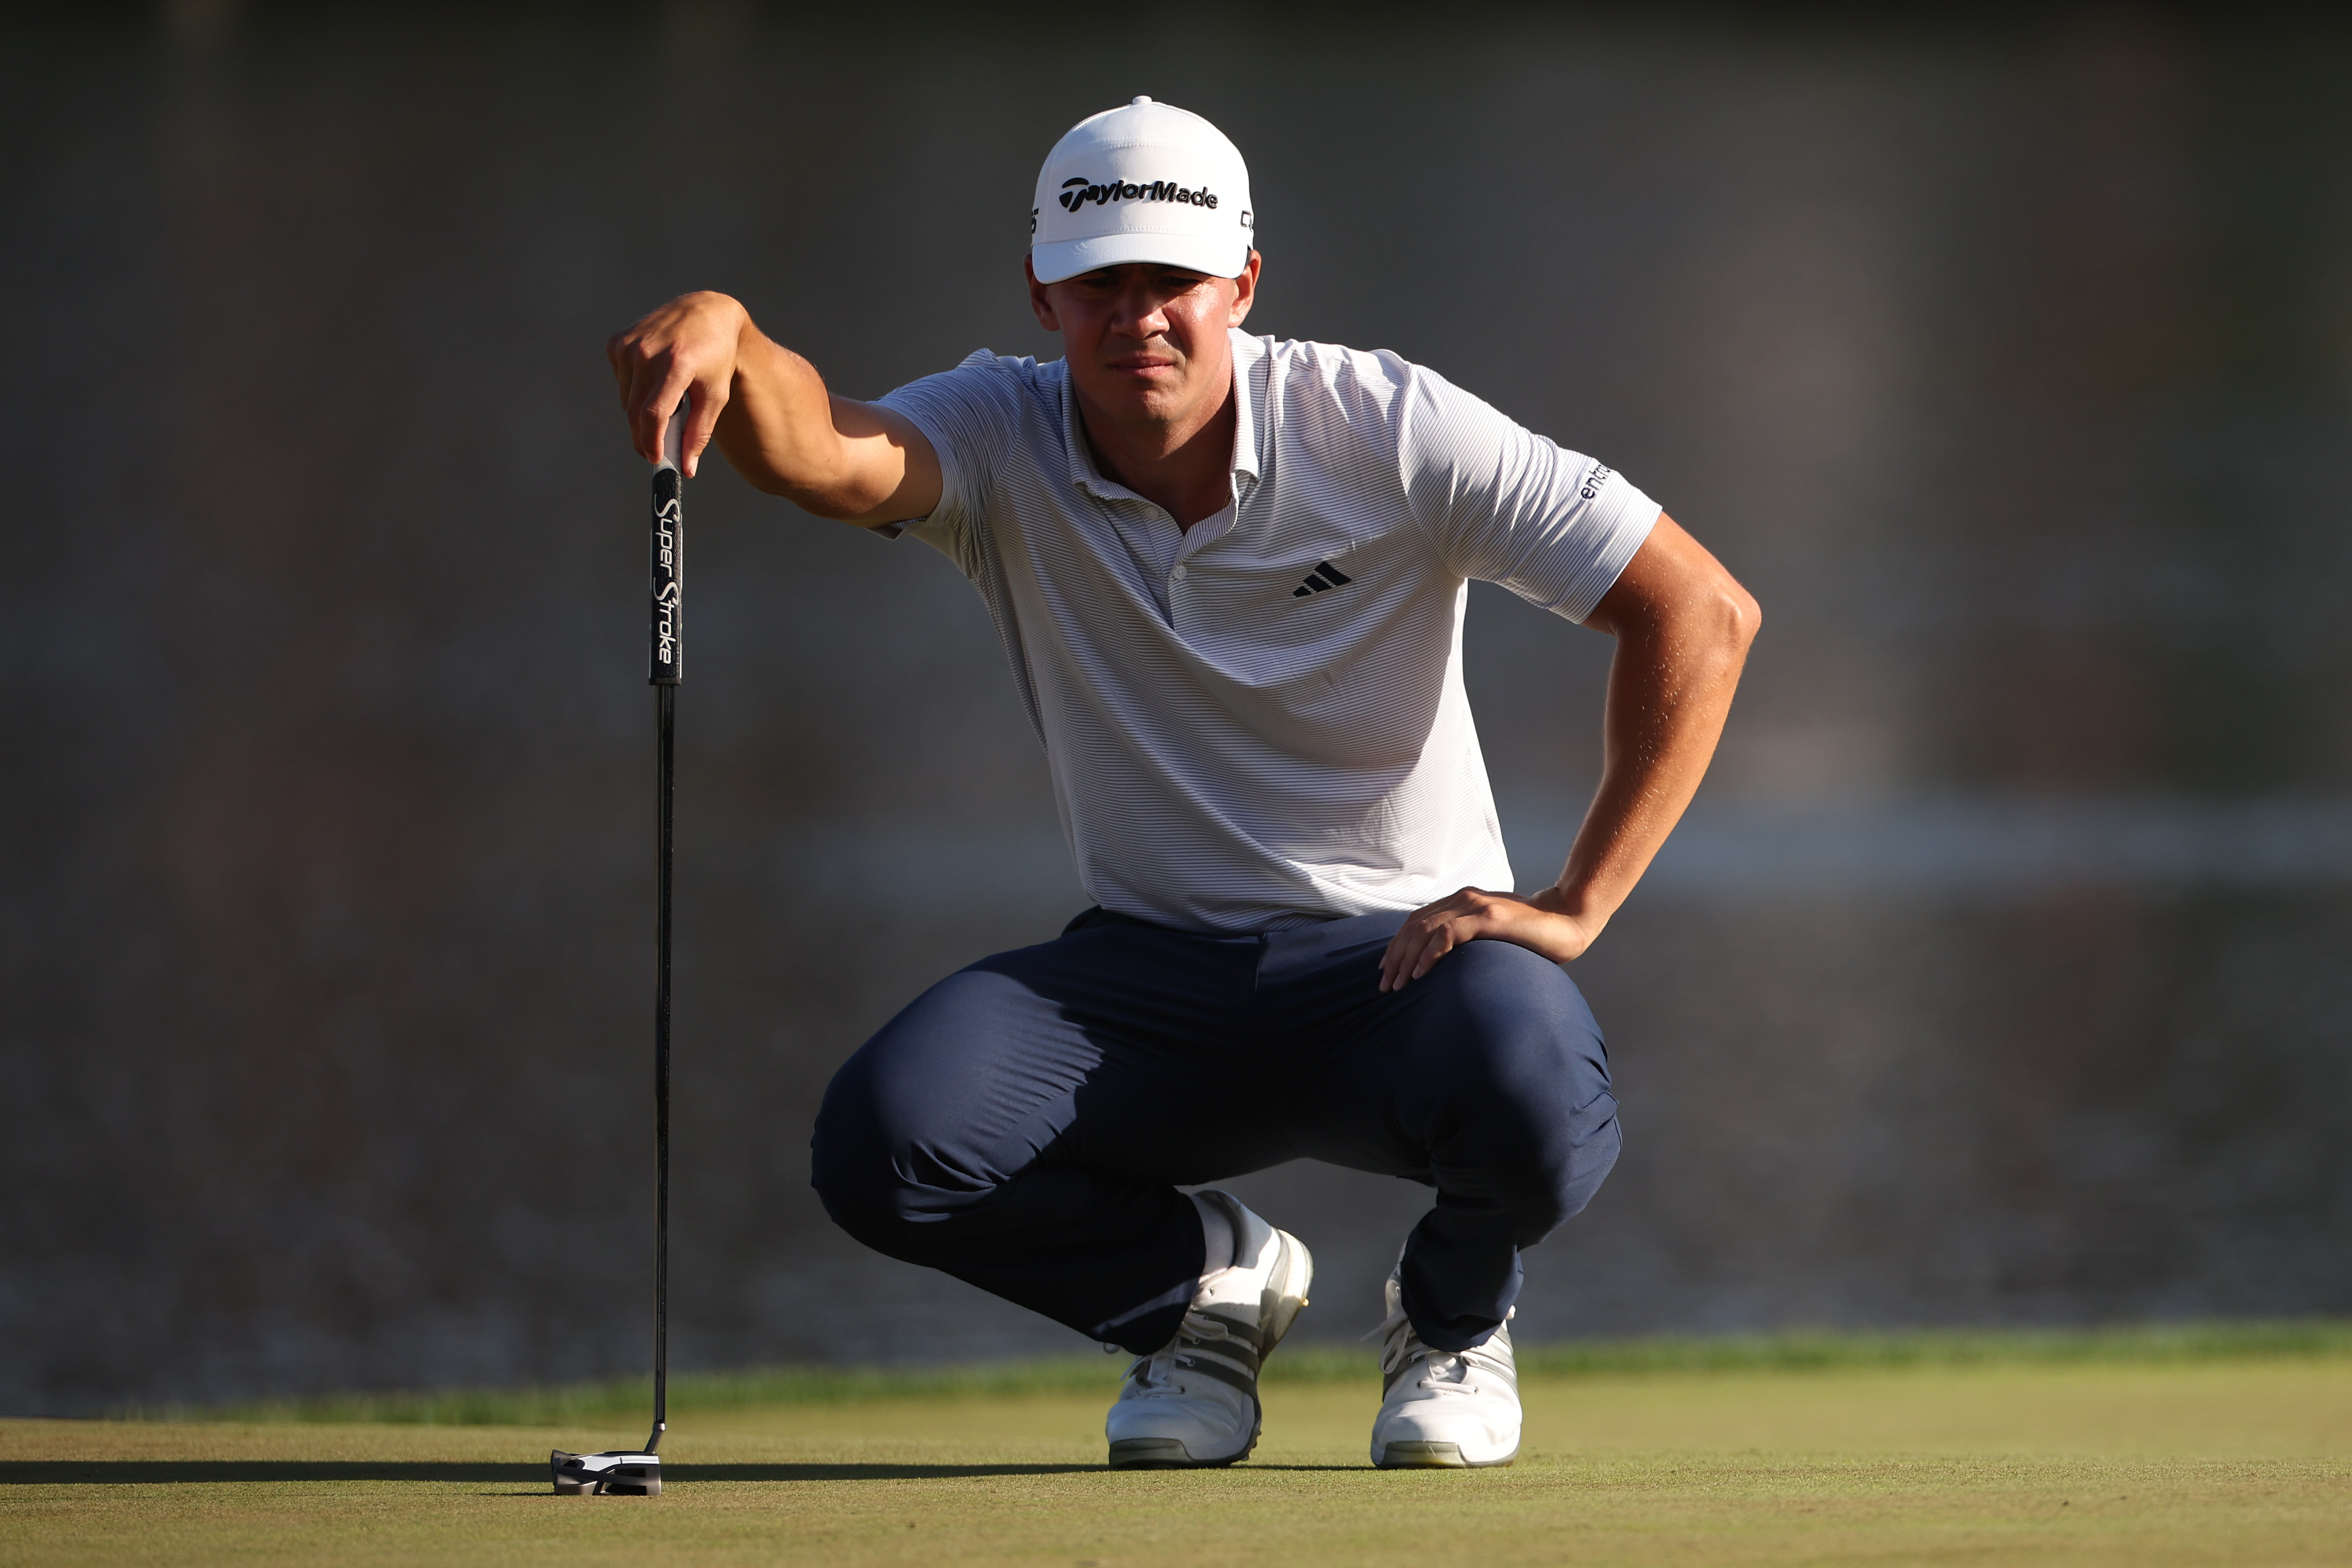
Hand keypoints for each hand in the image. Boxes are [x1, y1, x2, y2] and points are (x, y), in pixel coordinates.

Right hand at [605, 291, 748, 477]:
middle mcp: (648, 353)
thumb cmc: (716, 358)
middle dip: (643, 437)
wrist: (706, 313)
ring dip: (641, 412)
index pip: (653, 415)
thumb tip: (686, 469)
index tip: (656, 459)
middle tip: (656, 450)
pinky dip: (634, 389)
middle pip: (635, 412)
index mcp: (676, 365)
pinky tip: (654, 377)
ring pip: (626, 400)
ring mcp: (629, 345)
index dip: (651, 442)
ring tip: (667, 401)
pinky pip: (620, 381)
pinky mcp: (618, 342)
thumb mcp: (715, 395)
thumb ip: (699, 432)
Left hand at [1377, 884, 1603, 992]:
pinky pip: (1448, 934)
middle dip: (1396, 956)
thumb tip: (1446, 962)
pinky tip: (1421, 973)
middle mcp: (1464, 899)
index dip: (1398, 944)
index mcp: (1463, 900)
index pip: (1417, 920)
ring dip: (1407, 959)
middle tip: (1386, 984)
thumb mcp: (1493, 932)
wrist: (1569, 919)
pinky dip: (1430, 954)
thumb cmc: (1533, 933)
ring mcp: (1476, 906)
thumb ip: (1470, 937)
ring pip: (1425, 930)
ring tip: (1398, 984)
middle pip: (1415, 926)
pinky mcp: (1489, 918)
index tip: (1387, 969)